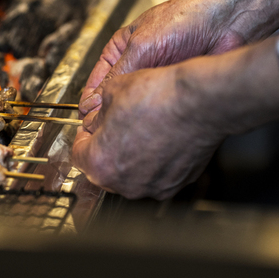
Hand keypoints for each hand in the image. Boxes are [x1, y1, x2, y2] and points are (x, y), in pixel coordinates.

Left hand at [72, 39, 278, 199]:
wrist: (200, 102)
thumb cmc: (160, 96)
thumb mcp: (114, 91)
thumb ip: (97, 110)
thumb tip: (96, 115)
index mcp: (101, 163)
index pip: (78, 154)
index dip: (83, 137)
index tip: (90, 129)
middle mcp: (125, 182)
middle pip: (104, 169)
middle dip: (106, 148)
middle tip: (115, 127)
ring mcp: (152, 186)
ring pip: (131, 174)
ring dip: (131, 155)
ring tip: (141, 129)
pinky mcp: (176, 183)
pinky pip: (157, 174)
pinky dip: (155, 160)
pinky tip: (161, 137)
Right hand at [79, 0, 244, 116]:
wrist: (228, 22)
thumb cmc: (186, 18)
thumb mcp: (141, 46)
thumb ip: (117, 75)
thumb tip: (93, 100)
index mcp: (121, 48)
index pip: (98, 79)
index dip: (91, 100)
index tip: (87, 119)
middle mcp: (138, 63)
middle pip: (115, 95)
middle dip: (110, 111)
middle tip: (106, 129)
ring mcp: (157, 78)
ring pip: (137, 104)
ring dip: (133, 114)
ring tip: (127, 128)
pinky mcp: (175, 89)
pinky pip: (158, 107)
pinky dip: (154, 116)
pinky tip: (150, 124)